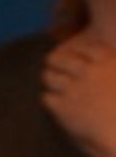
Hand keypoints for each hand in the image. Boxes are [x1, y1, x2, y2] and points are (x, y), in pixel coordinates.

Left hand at [41, 34, 115, 156]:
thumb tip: (107, 66)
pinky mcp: (64, 108)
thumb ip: (113, 68)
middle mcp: (89, 72)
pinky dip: (49, 98)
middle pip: (62, 59)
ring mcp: (75, 89)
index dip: (77, 50)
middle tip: (51, 61)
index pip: (86, 48)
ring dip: (50, 77)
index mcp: (109, 61)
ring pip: (50, 77)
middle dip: (56, 60)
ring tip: (49, 79)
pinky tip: (52, 101)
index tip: (74, 53)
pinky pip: (47, 98)